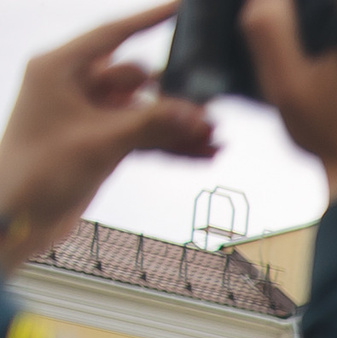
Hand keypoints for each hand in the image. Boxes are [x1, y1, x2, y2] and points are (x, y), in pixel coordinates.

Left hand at [0, 6, 216, 270]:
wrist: (18, 216)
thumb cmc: (40, 169)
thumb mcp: (101, 141)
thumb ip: (152, 123)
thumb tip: (197, 114)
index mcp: (60, 69)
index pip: (113, 35)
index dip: (148, 20)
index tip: (180, 7)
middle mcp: (74, 86)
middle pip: (137, 78)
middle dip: (175, 95)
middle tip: (211, 110)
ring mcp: (88, 115)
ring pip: (143, 110)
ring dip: (177, 125)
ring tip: (215, 137)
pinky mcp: (99, 142)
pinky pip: (142, 135)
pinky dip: (169, 144)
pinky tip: (202, 154)